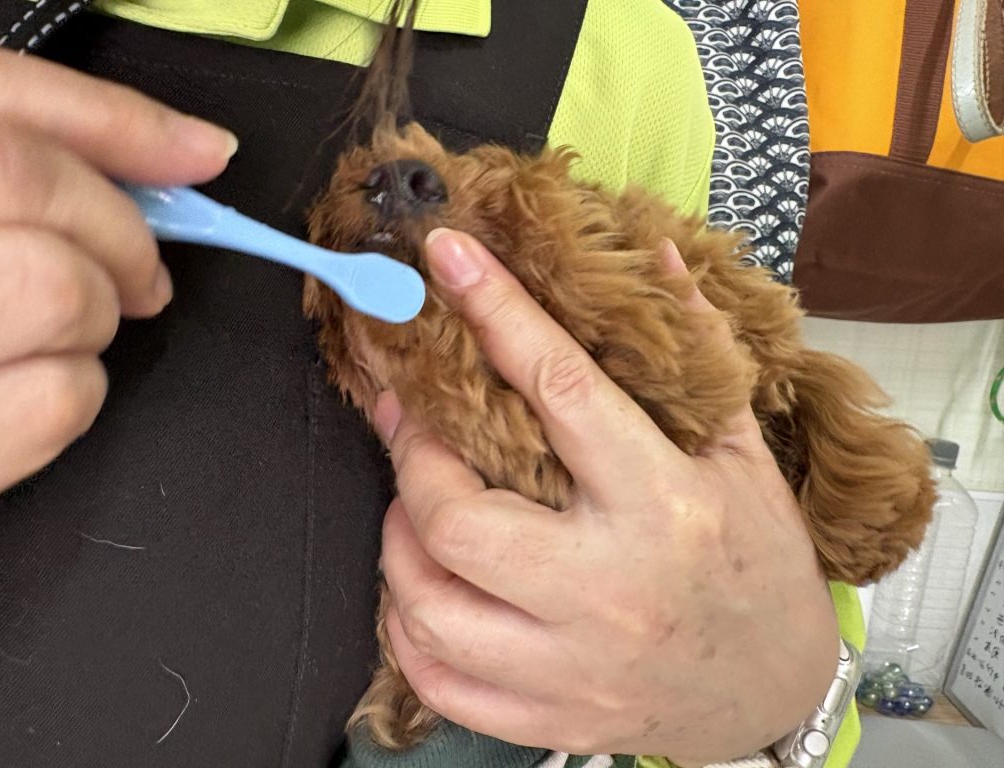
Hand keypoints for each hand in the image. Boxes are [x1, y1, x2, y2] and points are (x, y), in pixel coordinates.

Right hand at [0, 45, 235, 502]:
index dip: (117, 136)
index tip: (192, 163)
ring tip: (55, 328)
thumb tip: (200, 149)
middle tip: (129, 272)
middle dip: (118, 239)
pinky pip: (57, 402)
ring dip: (92, 318)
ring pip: (61, 299)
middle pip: (34, 198)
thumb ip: (56, 133)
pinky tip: (26, 383)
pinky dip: (74, 391)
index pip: (0, 119)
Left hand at [376, 229, 840, 762]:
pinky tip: (426, 588)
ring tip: (415, 506)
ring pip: (429, 607)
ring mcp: (573, 665)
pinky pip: (438, 680)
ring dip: (398, 543)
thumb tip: (660, 256)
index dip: (496, 310)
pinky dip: (408, 625)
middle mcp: (609, 588)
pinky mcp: (550, 715)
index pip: (560, 389)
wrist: (780, 690)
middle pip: (457, 520)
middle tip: (410, 422)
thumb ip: (697, 355)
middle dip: (413, 457)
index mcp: (663, 504)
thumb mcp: (744, 454)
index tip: (447, 257)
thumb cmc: (761, 563)